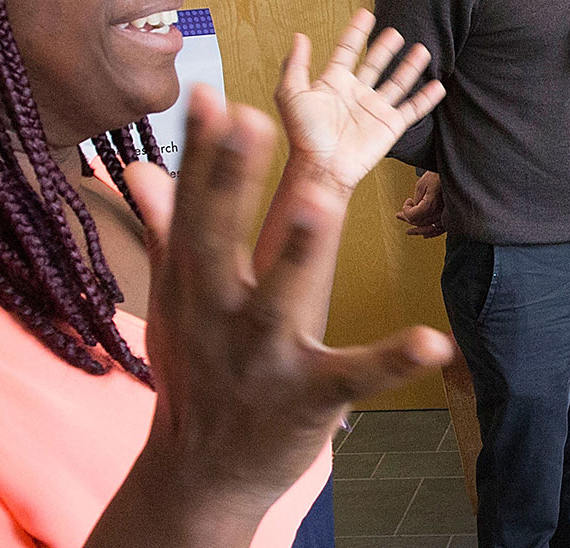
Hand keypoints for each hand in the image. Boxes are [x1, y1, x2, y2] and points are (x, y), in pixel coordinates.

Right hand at [95, 89, 455, 541]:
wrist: (200, 474)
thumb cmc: (196, 370)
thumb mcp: (175, 300)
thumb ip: (167, 228)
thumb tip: (136, 164)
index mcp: (194, 282)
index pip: (195, 207)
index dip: (203, 153)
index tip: (210, 95)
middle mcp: (220, 313)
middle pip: (222, 239)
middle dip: (232, 181)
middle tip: (253, 118)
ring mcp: (262, 355)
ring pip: (279, 298)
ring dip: (297, 253)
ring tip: (320, 202)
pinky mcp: (308, 398)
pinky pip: (354, 377)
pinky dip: (392, 360)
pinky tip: (432, 343)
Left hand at [274, 10, 444, 200]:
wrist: (322, 166)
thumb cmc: (303, 135)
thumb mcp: (291, 94)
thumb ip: (296, 65)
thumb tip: (299, 37)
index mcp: (333, 83)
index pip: (347, 50)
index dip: (355, 32)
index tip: (365, 14)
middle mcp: (356, 93)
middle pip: (375, 64)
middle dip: (385, 47)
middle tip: (395, 32)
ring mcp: (375, 109)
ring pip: (397, 82)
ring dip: (410, 66)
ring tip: (422, 50)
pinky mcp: (390, 125)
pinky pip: (412, 109)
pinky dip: (426, 98)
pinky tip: (438, 85)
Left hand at [397, 170, 444, 238]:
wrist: (451, 173)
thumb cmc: (438, 175)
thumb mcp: (421, 184)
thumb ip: (416, 199)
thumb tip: (413, 208)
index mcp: (430, 205)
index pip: (412, 216)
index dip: (406, 210)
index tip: (407, 202)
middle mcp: (438, 212)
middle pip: (419, 222)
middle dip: (408, 219)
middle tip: (401, 215)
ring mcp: (444, 215)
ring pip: (428, 229)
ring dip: (418, 230)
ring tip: (410, 231)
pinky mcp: (449, 215)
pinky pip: (440, 229)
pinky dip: (432, 233)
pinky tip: (426, 234)